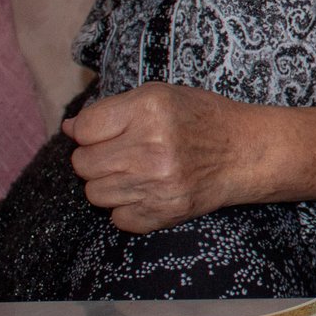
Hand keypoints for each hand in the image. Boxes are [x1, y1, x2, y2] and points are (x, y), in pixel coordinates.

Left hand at [64, 82, 256, 232]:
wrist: (246, 152)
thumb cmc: (201, 118)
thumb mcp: (161, 96)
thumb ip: (113, 110)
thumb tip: (69, 129)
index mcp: (149, 109)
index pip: (84, 129)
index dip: (90, 131)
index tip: (108, 133)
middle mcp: (151, 147)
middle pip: (83, 164)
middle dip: (96, 159)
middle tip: (122, 154)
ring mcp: (158, 183)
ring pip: (95, 194)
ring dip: (109, 185)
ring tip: (135, 172)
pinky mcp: (164, 212)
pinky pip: (118, 219)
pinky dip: (127, 208)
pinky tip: (147, 192)